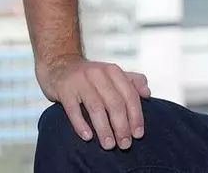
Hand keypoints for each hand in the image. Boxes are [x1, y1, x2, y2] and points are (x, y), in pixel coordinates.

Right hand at [37, 55, 151, 149]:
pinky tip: (88, 137)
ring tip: (109, 145)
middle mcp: (99, 74)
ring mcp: (81, 82)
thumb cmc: (90, 75)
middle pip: (115, 103)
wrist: (60, 64)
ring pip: (96, 108)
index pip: (130, 96)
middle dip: (122, 126)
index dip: (136, 116)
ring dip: (104, 129)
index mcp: (114, 71)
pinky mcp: (65, 90)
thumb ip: (133, 81)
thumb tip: (147, 94)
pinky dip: (81, 124)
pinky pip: (73, 110)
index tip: (138, 134)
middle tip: (125, 144)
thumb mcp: (113, 73)